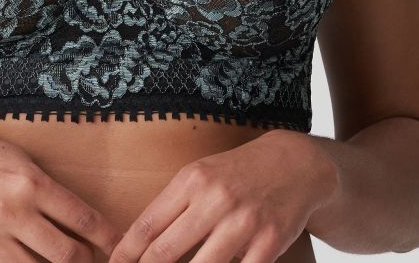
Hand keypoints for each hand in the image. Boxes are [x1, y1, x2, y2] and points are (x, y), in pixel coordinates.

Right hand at [0, 113, 123, 262]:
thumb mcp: (19, 159)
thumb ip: (46, 189)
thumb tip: (77, 220)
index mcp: (29, 182)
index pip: (81, 217)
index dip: (106, 236)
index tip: (120, 245)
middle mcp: (11, 211)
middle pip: (64, 254)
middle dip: (85, 262)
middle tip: (92, 260)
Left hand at [107, 128, 338, 262]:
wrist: (293, 164)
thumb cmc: (236, 172)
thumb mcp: (200, 175)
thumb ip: (173, 205)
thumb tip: (138, 242)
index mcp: (191, 180)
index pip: (146, 226)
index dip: (124, 255)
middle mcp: (214, 200)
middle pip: (164, 252)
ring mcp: (242, 223)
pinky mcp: (268, 244)